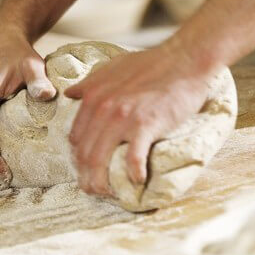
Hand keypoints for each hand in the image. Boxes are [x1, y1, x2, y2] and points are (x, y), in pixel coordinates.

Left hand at [64, 42, 210, 195]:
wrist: (183, 60)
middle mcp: (104, 109)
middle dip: (86, 176)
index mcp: (94, 97)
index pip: (75, 137)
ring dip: (102, 182)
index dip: (77, 159)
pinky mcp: (146, 125)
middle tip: (93, 190)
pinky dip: (133, 174)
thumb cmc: (151, 63)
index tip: (86, 170)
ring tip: (109, 194)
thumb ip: (90, 83)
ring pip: (101, 160)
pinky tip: (137, 181)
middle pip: (85, 153)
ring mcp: (124, 118)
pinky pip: (133, 158)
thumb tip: (70, 94)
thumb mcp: (112, 67)